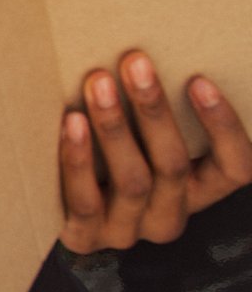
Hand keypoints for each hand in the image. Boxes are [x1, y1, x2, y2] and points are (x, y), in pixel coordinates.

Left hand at [59, 52, 251, 252]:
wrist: (58, 207)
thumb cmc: (111, 156)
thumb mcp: (145, 140)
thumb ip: (156, 112)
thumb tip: (146, 52)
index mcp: (198, 191)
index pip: (236, 169)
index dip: (224, 127)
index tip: (198, 80)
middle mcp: (169, 216)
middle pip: (174, 165)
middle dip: (154, 110)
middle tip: (135, 62)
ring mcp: (128, 231)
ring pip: (132, 180)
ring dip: (115, 127)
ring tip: (98, 82)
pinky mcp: (85, 239)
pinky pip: (85, 201)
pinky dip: (79, 159)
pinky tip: (71, 122)